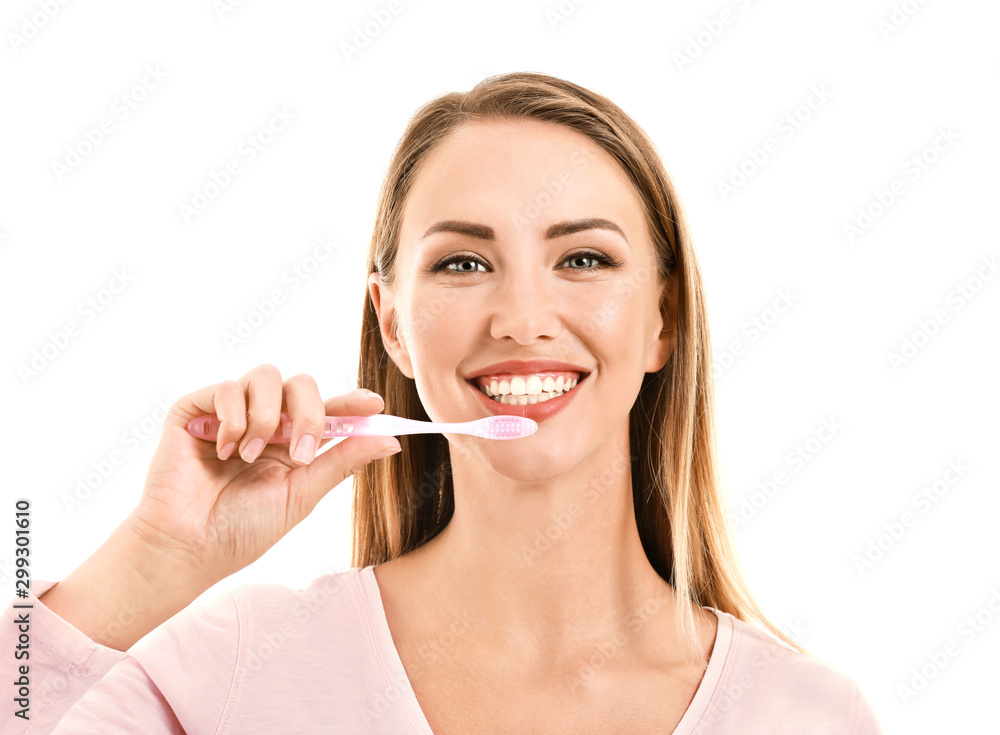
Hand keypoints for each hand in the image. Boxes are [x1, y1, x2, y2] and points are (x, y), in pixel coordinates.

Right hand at [127, 364, 399, 586]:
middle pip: (301, 384)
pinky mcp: (195, 409)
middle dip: (310, 413)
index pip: (327, 410)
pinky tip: (223, 451)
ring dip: (267, 417)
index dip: (352, 403)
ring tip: (251, 456)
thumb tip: (391, 440)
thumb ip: (341, 461)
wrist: (189, 547)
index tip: (374, 405)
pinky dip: (232, 418)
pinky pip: (227, 387)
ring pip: (266, 375)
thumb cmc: (242, 529)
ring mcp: (229, 413)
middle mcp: (264, 422)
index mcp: (292, 443)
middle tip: (302, 452)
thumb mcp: (302, 494)